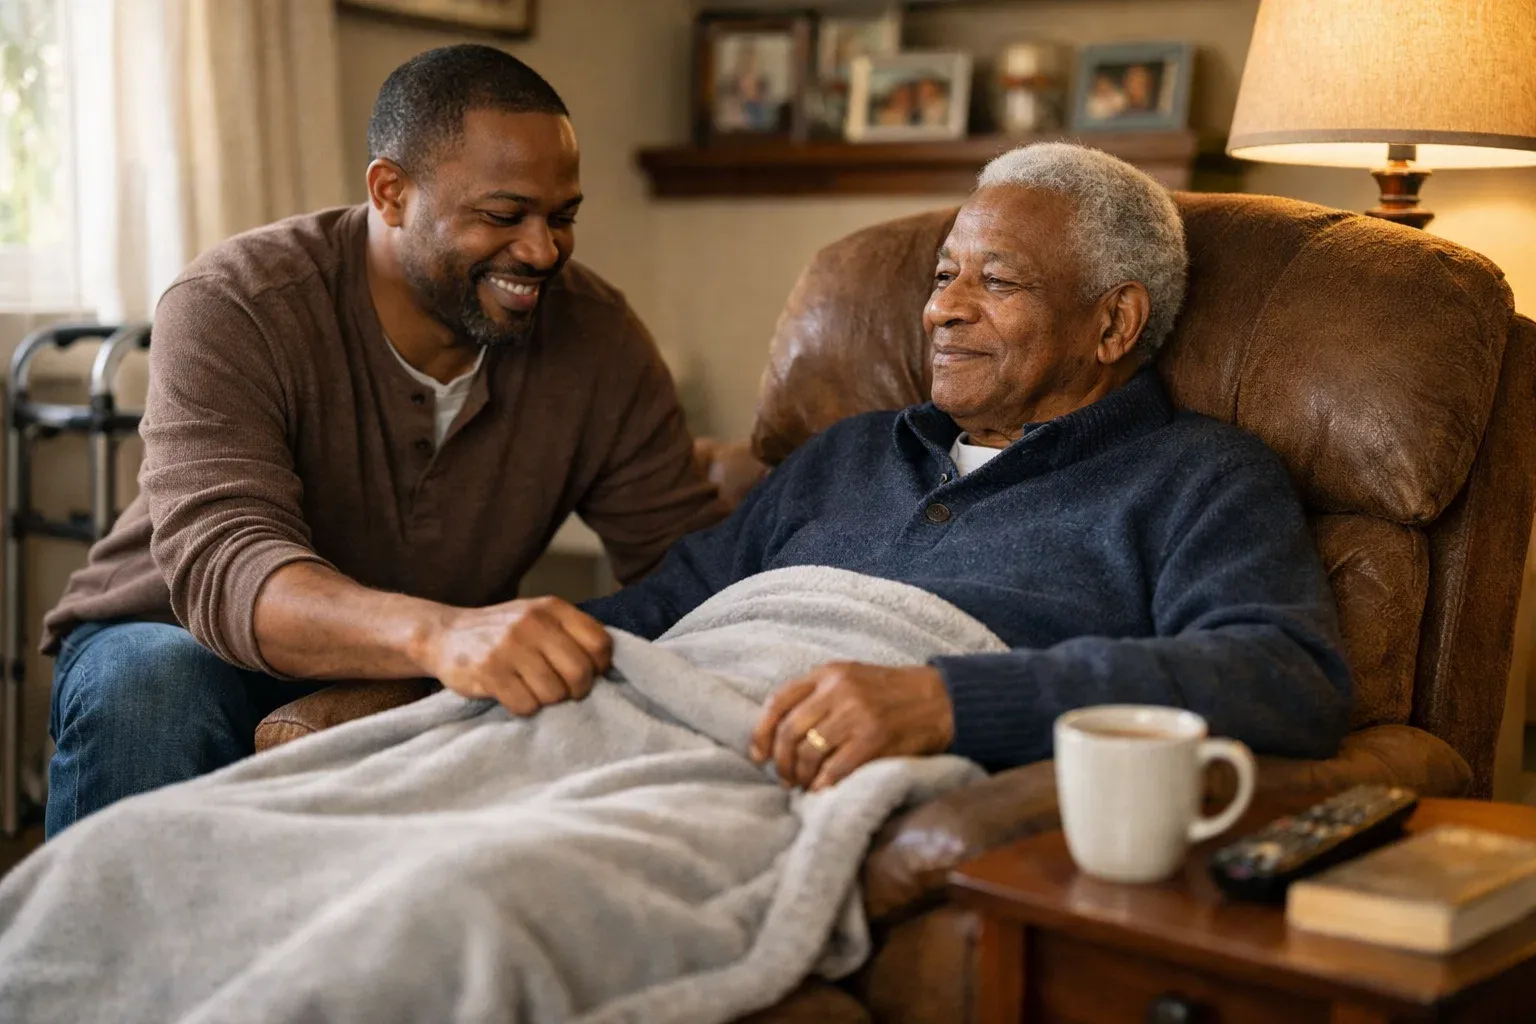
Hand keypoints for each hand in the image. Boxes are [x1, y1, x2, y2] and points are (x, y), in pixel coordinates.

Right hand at [419, 597, 612, 715]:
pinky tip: (512, 694)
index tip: (588, 674)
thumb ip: (570, 633)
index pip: (600, 643)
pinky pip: (526, 705)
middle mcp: (533, 623)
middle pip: (581, 673)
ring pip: (554, 693)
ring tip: (532, 689)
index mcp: (552, 608)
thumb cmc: (503, 633)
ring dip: (546, 700)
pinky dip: (523, 707)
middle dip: (576, 691)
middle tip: (563, 691)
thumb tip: (607, 665)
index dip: (599, 667)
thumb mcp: (538, 618)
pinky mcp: (489, 671)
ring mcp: (510, 647)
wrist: (445, 635)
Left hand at [749, 662, 954, 790]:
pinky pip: (835, 768)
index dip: (761, 731)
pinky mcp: (874, 740)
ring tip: (804, 786)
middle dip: (781, 761)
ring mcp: (856, 715)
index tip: (758, 755)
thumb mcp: (850, 679)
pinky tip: (823, 790)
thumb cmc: (889, 694)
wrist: (939, 699)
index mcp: (828, 673)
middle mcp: (838, 690)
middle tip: (784, 778)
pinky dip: (824, 784)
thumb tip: (779, 734)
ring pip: (809, 752)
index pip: (779, 701)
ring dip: (801, 776)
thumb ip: (817, 696)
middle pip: (790, 731)